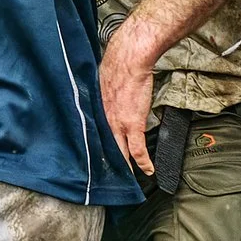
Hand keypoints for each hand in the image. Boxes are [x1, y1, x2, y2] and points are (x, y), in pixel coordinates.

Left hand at [95, 25, 157, 176]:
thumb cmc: (115, 67)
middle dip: (107, 166)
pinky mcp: (132, 124)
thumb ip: (99, 99)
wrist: (128, 60)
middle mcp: (102, 122)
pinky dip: (143, 162)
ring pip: (120, 153)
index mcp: (93, 113)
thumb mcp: (99, 86)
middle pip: (103, 150)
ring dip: (125, 168)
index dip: (94, 152)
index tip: (94, 163)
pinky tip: (148, 171)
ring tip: (129, 180)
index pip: (92, 139)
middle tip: (109, 180)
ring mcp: (116, 124)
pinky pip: (138, 150)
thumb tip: (102, 102)